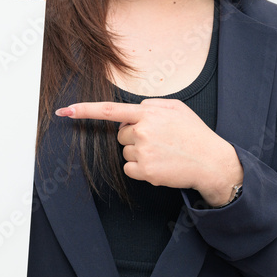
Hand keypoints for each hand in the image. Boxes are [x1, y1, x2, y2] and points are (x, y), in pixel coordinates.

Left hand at [55, 99, 242, 205]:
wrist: (211, 162)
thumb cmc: (193, 134)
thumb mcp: (177, 108)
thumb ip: (151, 105)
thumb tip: (133, 111)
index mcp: (147, 113)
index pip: (109, 110)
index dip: (84, 110)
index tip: (65, 111)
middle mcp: (142, 131)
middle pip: (121, 135)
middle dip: (135, 137)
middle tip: (159, 140)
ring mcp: (142, 152)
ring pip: (126, 152)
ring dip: (140, 153)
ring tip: (164, 153)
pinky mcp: (145, 171)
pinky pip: (130, 168)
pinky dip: (141, 169)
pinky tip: (160, 165)